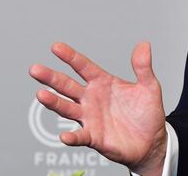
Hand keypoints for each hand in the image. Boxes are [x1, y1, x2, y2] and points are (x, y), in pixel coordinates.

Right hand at [29, 42, 167, 175]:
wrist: (152, 141)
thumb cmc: (147, 112)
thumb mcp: (149, 86)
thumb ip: (143, 67)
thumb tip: (144, 45)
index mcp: (103, 82)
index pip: (83, 66)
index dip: (70, 56)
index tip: (56, 47)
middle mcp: (91, 98)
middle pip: (67, 85)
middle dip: (51, 77)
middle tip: (35, 69)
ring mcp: (90, 117)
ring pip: (67, 108)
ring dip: (54, 102)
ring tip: (41, 95)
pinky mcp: (94, 137)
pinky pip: (80, 136)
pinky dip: (71, 137)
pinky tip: (64, 136)